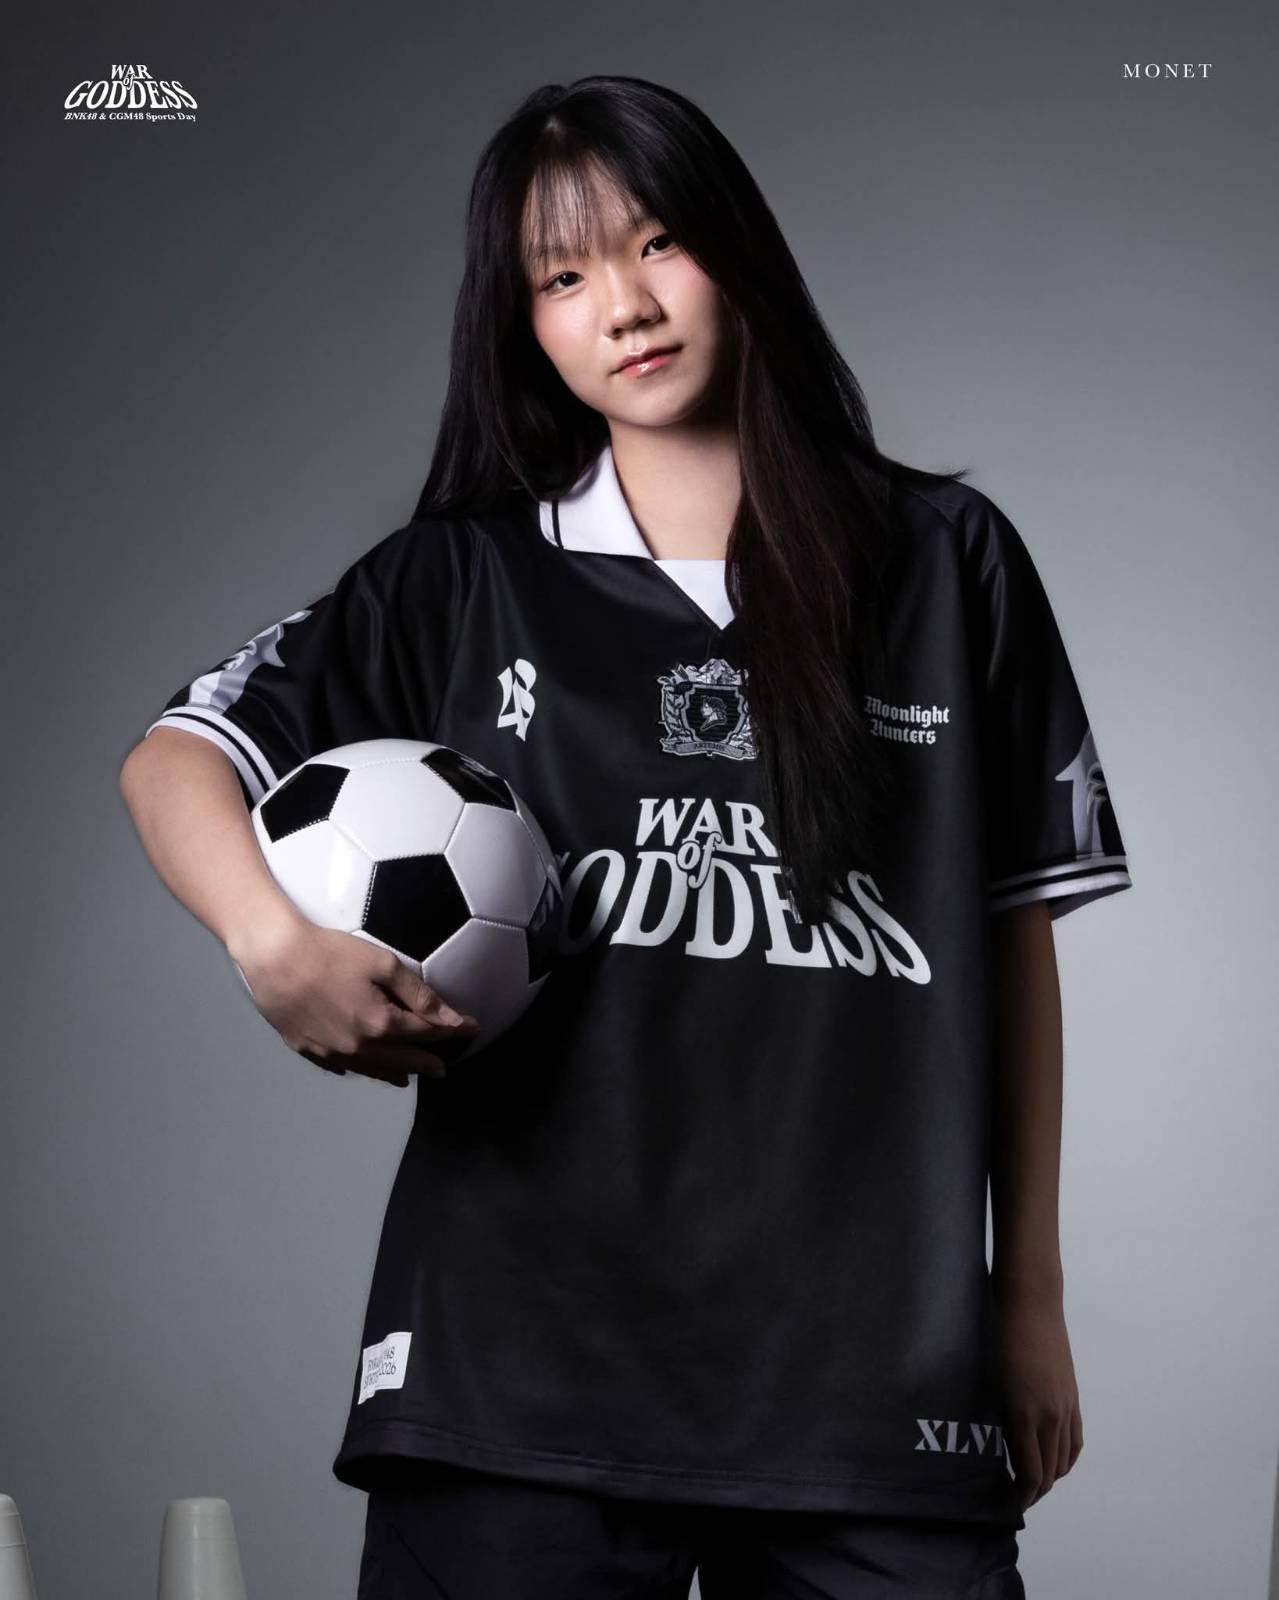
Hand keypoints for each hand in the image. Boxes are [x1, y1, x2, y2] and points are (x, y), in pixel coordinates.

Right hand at [228, 918, 478, 1085]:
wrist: (274, 957)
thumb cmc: (328, 953)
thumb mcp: (382, 964)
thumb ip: (418, 993)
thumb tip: (450, 1018)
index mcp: (379, 1025)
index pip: (426, 1032)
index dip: (452, 1030)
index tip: (470, 1028)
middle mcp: (357, 1046)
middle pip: (402, 1059)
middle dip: (427, 1062)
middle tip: (443, 1069)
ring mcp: (330, 1051)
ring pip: (371, 1069)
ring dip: (395, 1072)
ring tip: (409, 1078)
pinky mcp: (306, 1047)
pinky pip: (339, 1066)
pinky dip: (358, 1068)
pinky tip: (361, 1067)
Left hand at [992, 1279, 1082, 1511]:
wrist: (1031, 1303)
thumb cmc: (1000, 1335)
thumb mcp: (992, 1380)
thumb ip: (1001, 1417)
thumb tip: (1005, 1449)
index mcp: (1025, 1414)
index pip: (1030, 1472)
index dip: (1021, 1495)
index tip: (1008, 1503)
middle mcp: (1051, 1416)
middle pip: (1049, 1472)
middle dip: (1033, 1490)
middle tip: (1015, 1497)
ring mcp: (1066, 1406)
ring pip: (1064, 1459)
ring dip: (1050, 1476)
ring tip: (1032, 1482)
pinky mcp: (1073, 1396)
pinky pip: (1075, 1439)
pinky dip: (1066, 1458)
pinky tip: (1054, 1460)